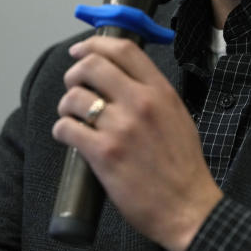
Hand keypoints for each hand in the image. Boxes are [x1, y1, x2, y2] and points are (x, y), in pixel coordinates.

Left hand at [52, 36, 222, 250]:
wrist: (187, 206)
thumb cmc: (183, 166)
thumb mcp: (177, 115)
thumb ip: (153, 93)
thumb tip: (121, 77)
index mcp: (160, 91)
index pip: (123, 49)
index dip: (95, 44)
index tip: (82, 50)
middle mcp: (140, 103)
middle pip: (92, 66)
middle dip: (74, 73)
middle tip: (74, 86)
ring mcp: (121, 127)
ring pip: (74, 97)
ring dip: (66, 105)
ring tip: (74, 118)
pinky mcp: (104, 153)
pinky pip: (66, 128)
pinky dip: (62, 130)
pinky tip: (70, 136)